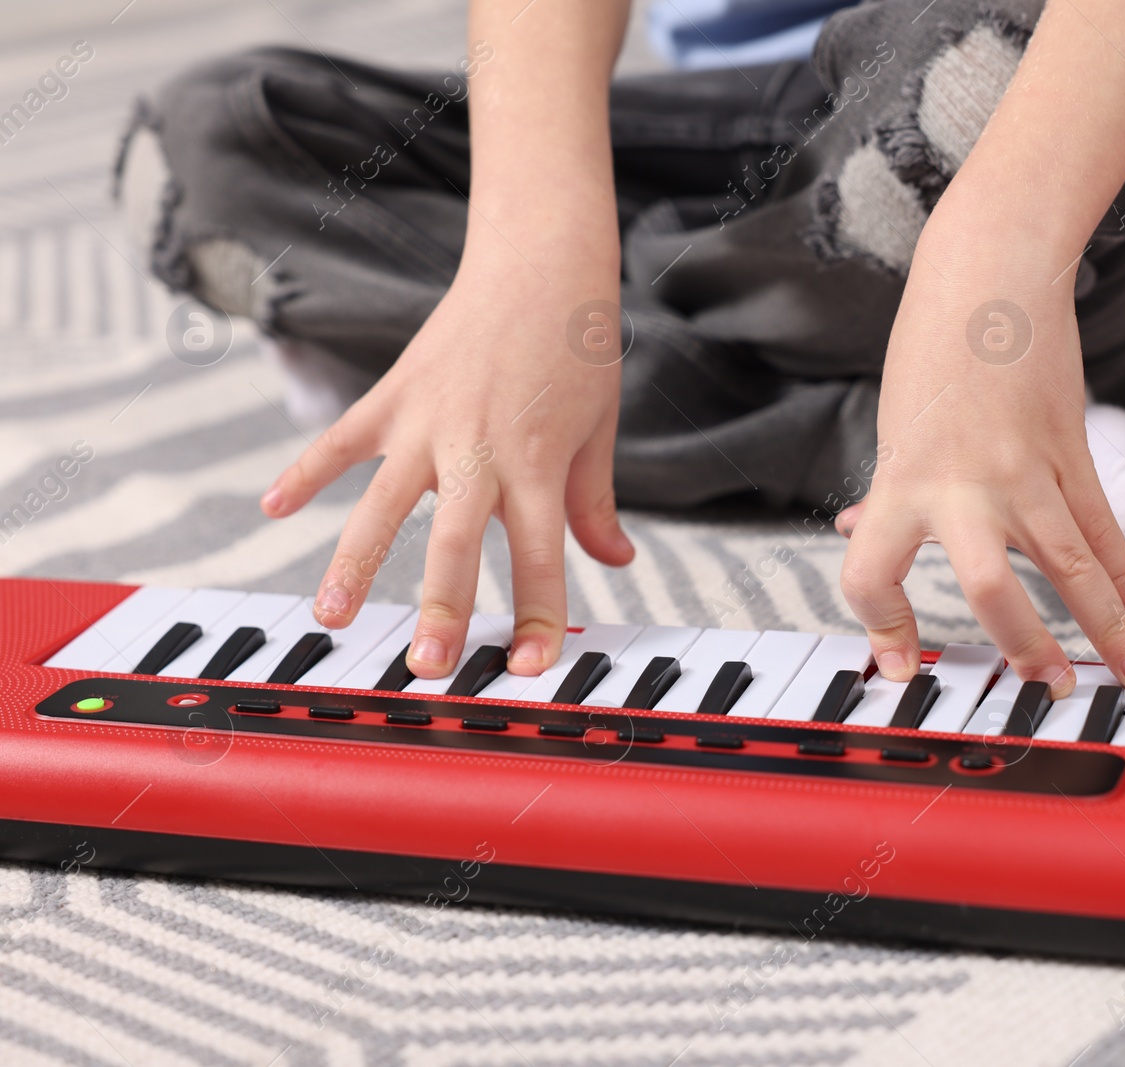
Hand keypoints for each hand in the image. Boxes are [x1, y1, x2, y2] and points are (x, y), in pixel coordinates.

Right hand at [260, 242, 633, 678]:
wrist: (542, 265)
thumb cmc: (578, 352)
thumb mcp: (598, 431)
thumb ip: (595, 503)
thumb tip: (615, 561)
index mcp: (538, 464)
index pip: (541, 557)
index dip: (541, 616)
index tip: (534, 669)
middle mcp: (479, 449)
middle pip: (456, 543)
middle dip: (442, 610)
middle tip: (428, 667)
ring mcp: (428, 421)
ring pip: (384, 502)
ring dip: (354, 562)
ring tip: (331, 616)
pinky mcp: (393, 393)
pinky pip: (340, 440)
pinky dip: (304, 471)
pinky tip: (270, 507)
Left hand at [838, 230, 1124, 697]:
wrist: (991, 275)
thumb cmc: (933, 348)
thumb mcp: (894, 427)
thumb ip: (888, 491)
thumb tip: (863, 530)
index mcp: (904, 481)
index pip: (872, 575)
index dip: (880, 627)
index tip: (901, 664)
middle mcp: (964, 484)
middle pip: (990, 587)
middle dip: (1022, 647)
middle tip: (1044, 689)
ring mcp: (1026, 470)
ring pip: (1072, 564)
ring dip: (1105, 626)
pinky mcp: (1071, 451)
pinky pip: (1102, 525)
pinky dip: (1122, 571)